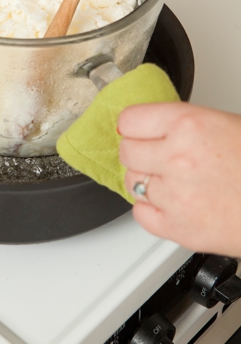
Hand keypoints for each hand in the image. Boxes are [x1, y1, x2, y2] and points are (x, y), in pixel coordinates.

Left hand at [119, 102, 240, 255]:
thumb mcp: (223, 124)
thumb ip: (181, 125)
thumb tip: (150, 127)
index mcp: (188, 125)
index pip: (128, 120)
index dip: (134, 127)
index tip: (138, 132)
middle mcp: (177, 158)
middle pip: (126, 152)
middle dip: (139, 153)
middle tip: (157, 157)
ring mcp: (176, 195)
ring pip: (132, 182)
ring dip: (147, 182)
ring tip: (175, 182)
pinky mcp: (180, 229)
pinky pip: (140, 214)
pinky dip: (152, 210)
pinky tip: (173, 203)